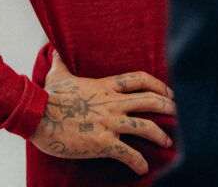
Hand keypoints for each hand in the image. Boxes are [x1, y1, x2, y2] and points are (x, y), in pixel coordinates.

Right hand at [29, 50, 174, 175]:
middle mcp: (111, 103)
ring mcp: (109, 122)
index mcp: (104, 86)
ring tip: (168, 143)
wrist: (39, 116)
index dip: (157, 84)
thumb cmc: (49, 96)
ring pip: (145, 126)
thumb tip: (55, 49)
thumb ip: (61, 61)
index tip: (168, 91)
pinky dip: (138, 162)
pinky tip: (143, 169)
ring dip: (160, 135)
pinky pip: (128, 153)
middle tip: (179, 112)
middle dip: (167, 106)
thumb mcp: (58, 74)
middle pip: (148, 101)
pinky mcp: (103, 142)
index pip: (138, 80)